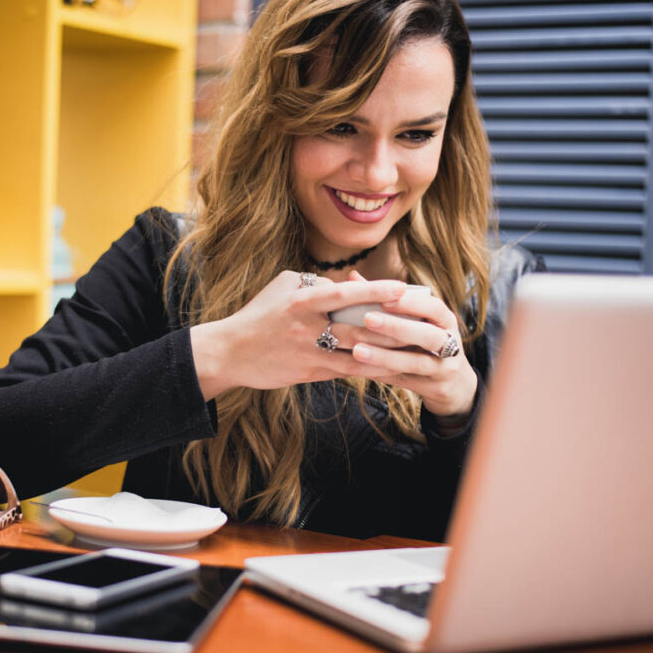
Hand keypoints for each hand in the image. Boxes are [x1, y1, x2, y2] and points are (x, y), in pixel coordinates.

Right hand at [190, 271, 410, 399]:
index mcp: (301, 299)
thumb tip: (338, 281)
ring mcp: (310, 351)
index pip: (345, 292)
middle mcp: (308, 325)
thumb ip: (311, 281)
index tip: (403, 288)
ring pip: (358, 351)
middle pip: (359, 325)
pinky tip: (391, 367)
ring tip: (414, 347)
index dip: (376, 290)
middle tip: (422, 321)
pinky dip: (370, 367)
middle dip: (393, 323)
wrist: (230, 353)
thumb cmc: (257, 315)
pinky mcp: (310, 372)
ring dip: (388, 349)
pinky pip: (347, 370)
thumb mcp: (280, 286)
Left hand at [345, 271, 478, 418]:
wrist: (453, 383)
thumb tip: (353, 276)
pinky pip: (406, 381)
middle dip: (398, 327)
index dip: (412, 303)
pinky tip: (361, 369)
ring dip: (386, 356)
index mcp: (445, 321)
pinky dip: (384, 374)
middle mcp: (450, 342)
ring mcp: (444, 368)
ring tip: (357, 350)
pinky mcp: (435, 388)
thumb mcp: (416, 321)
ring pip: (417, 363)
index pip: (434, 308)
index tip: (386, 298)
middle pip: (429, 335)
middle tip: (368, 319)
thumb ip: (385, 300)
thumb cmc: (425, 343)